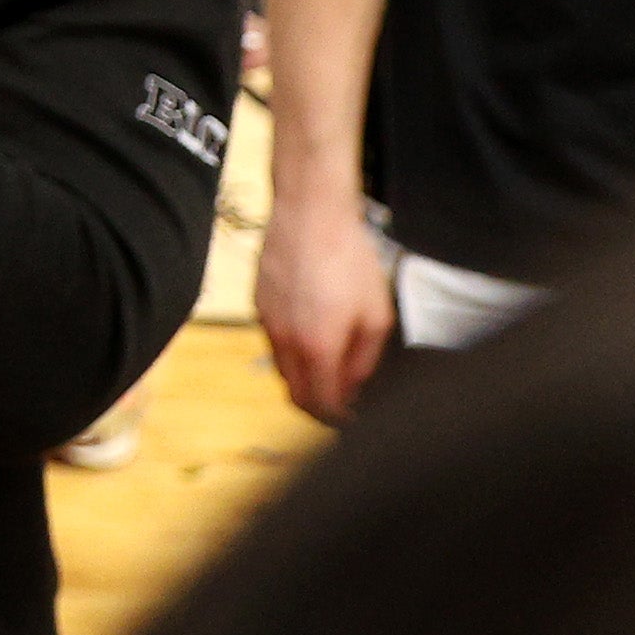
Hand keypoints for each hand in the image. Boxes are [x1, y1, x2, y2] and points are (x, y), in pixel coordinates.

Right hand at [256, 191, 399, 424]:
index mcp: (317, 347)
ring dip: (305, 375)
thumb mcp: (377, 314)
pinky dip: (293, 348)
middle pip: (294, 392)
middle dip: (318, 405)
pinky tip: (314, 327)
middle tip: (342, 402)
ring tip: (332, 363)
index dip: (337, 419)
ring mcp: (266, 321)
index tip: (353, 420)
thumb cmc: (349, 259)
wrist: (310, 214)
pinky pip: (274, 338)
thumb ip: (365, 358)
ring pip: (282, 366)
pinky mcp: (258, 303)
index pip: (319, 403)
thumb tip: (354, 385)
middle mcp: (284, 340)